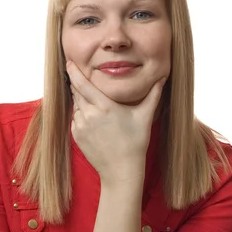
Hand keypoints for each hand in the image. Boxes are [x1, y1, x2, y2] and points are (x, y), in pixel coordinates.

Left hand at [66, 60, 166, 182]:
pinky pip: (75, 119)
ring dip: (81, 102)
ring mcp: (81, 126)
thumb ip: (153, 95)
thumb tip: (162, 78)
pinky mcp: (76, 136)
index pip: (83, 84)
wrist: (121, 170)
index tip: (68, 62)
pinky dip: (81, 116)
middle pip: (77, 93)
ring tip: (96, 107)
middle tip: (81, 78)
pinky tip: (94, 121)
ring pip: (76, 106)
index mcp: (105, 107)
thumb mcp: (144, 117)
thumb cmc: (135, 143)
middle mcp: (89, 115)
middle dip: (77, 84)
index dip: (74, 72)